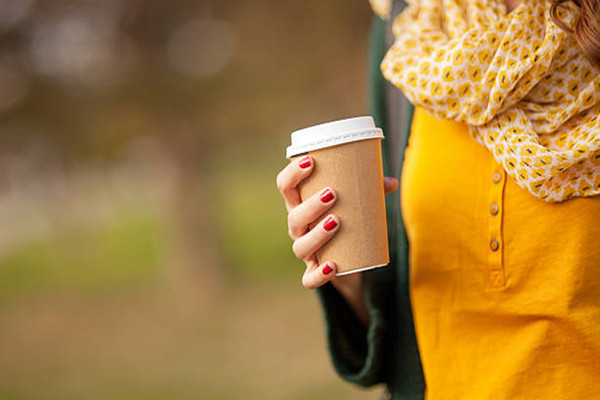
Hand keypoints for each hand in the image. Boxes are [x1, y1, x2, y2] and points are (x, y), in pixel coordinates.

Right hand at [276, 155, 398, 289]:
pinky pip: (309, 279)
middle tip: (332, 193)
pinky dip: (319, 274)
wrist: (349, 258)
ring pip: (301, 247)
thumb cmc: (347, 217)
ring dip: (317, 234)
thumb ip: (372, 190)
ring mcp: (305, 251)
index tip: (310, 159)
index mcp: (300, 204)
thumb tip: (391, 181)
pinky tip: (333, 265)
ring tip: (337, 222)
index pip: (286, 186)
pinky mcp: (314, 272)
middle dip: (310, 205)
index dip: (292, 173)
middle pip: (294, 217)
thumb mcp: (357, 202)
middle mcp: (297, 228)